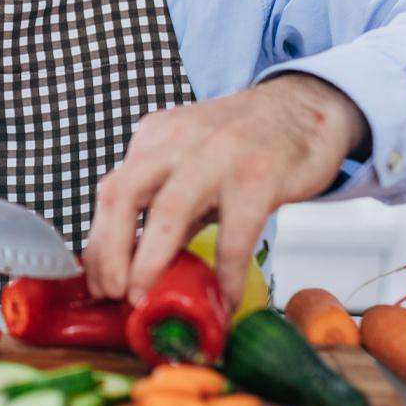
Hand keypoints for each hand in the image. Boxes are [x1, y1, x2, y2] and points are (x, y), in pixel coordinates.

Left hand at [83, 74, 368, 307]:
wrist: (306, 107)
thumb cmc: (245, 143)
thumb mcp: (193, 162)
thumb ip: (167, 207)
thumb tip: (140, 265)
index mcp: (155, 137)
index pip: (111, 191)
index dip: (98, 243)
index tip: (99, 282)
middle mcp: (178, 140)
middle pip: (121, 194)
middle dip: (108, 251)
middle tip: (112, 292)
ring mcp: (217, 154)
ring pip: (168, 211)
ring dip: (149, 262)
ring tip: (145, 298)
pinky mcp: (259, 174)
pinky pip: (234, 234)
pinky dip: (225, 273)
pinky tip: (224, 297)